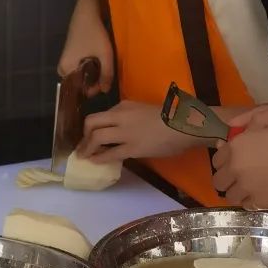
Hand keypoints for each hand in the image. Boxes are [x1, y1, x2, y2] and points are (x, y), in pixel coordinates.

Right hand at [58, 2, 113, 94]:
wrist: (87, 12)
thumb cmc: (94, 33)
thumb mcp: (105, 54)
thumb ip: (106, 74)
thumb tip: (105, 91)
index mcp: (66, 68)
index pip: (79, 89)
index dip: (93, 88)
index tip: (105, 82)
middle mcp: (62, 67)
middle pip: (78, 83)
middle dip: (92, 82)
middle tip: (105, 74)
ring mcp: (64, 60)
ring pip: (79, 75)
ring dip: (91, 74)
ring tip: (102, 68)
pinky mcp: (69, 54)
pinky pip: (78, 68)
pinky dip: (88, 68)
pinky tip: (97, 61)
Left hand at [78, 100, 198, 161]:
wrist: (185, 125)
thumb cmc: (171, 117)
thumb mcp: (146, 110)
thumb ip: (131, 116)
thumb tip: (122, 130)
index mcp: (125, 106)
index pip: (103, 115)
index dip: (93, 126)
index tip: (91, 134)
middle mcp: (121, 116)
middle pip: (91, 121)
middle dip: (84, 134)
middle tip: (82, 146)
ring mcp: (126, 132)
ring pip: (96, 136)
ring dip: (87, 147)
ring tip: (84, 155)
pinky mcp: (133, 148)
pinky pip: (110, 153)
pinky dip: (98, 157)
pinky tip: (94, 161)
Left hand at [212, 127, 267, 208]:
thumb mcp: (265, 125)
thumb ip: (241, 132)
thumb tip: (222, 143)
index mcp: (235, 147)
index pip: (216, 160)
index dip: (223, 162)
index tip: (231, 163)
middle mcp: (235, 168)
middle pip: (218, 181)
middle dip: (226, 179)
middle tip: (238, 177)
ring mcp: (245, 187)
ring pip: (230, 195)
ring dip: (236, 191)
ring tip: (248, 187)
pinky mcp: (258, 202)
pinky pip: (245, 205)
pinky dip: (249, 201)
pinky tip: (258, 194)